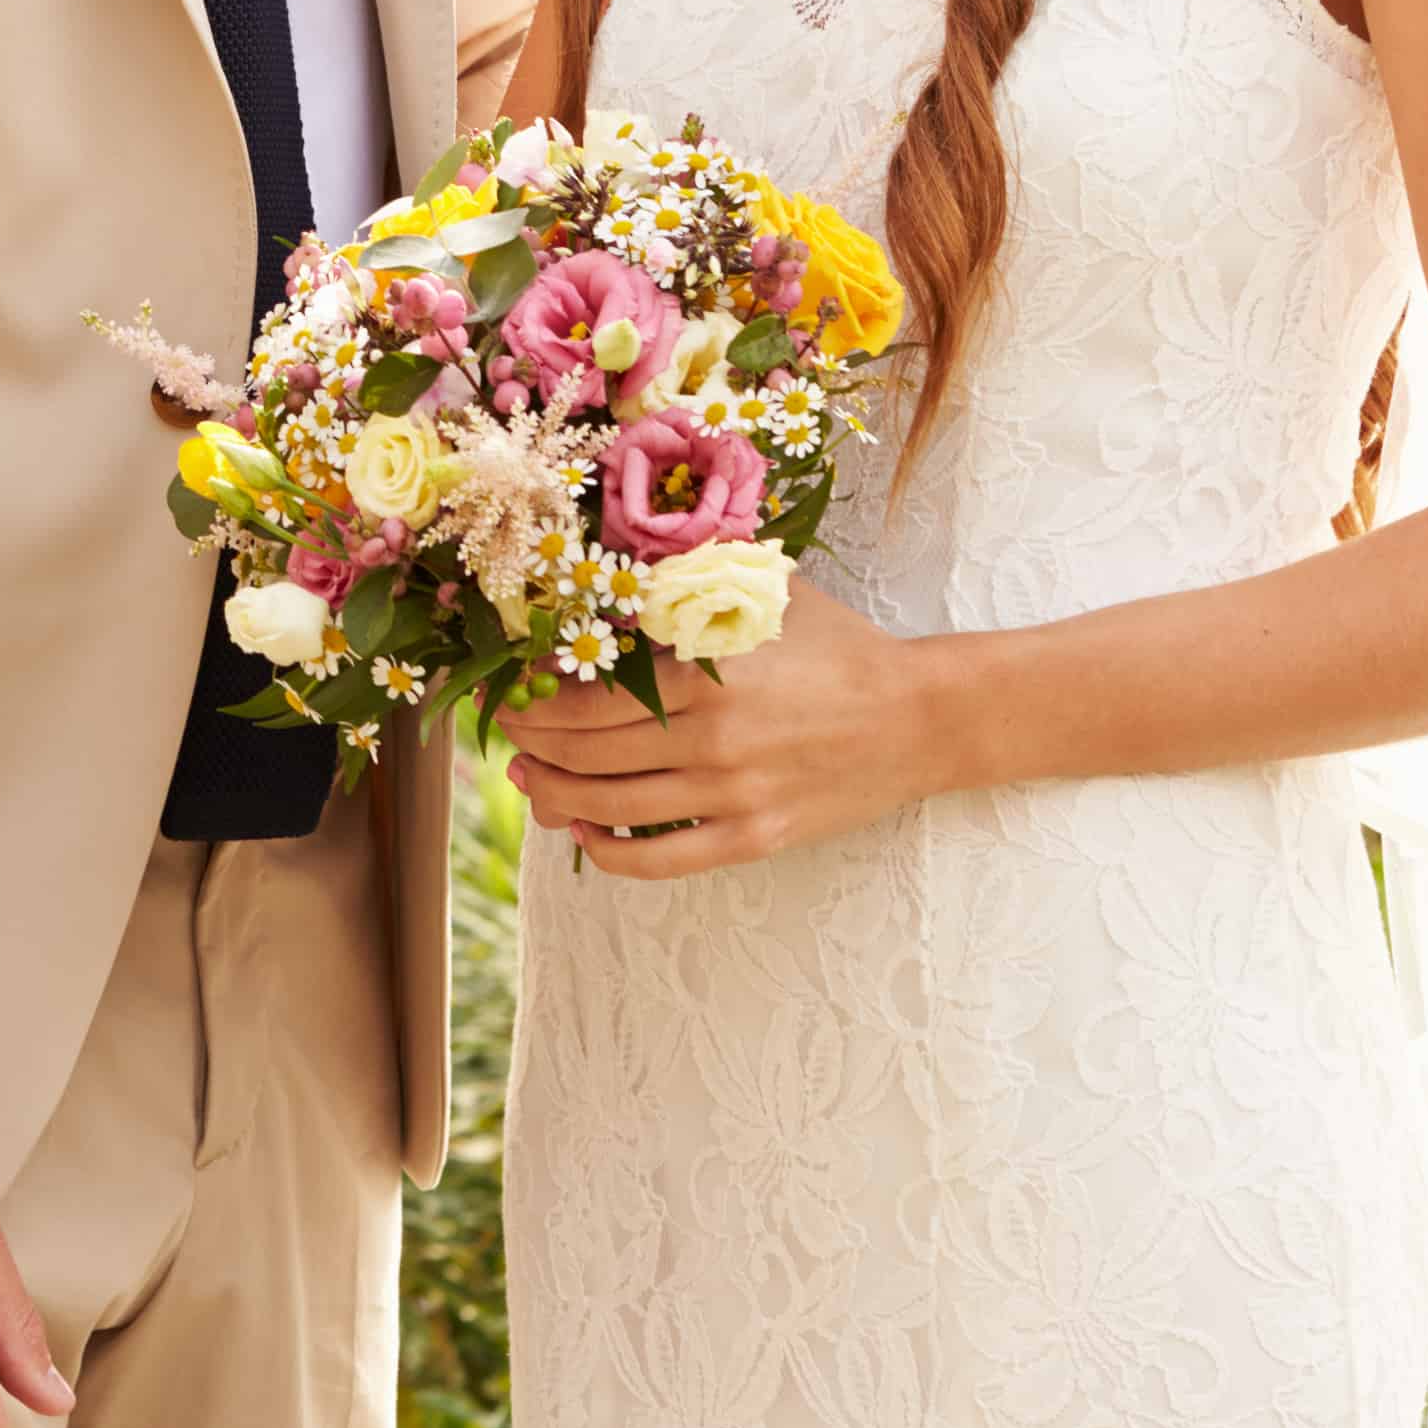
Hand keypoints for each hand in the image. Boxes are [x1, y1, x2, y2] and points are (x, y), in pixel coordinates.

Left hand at [504, 581, 958, 878]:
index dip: (535, 701)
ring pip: (613, 810)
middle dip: (533, 746)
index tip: (512, 692)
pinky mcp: (754, 837)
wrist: (917, 715)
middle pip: (588, 755)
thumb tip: (612, 566)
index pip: (588, 700)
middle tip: (510, 735)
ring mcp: (732, 797)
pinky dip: (611, 854)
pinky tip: (588, 835)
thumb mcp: (762, 593)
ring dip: (558, 797)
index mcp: (704, 678)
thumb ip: (690, 579)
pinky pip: (662, 861)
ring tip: (534, 782)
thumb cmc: (836, 644)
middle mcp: (710, 743)